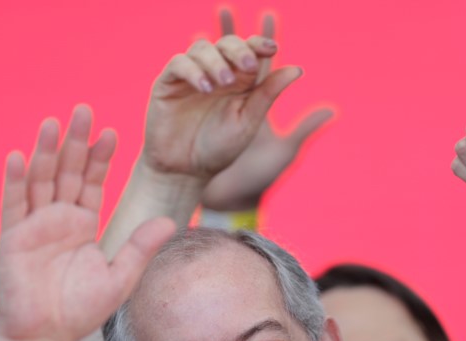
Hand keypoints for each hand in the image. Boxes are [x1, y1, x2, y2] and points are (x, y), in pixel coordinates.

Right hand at [0, 105, 173, 340]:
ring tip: (53, 123)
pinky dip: (16, 180)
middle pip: (68, 172)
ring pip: (41, 179)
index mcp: (83, 224)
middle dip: (76, 142)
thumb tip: (172, 221)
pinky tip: (20, 156)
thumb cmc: (80, 310)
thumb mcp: (120, 277)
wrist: (44, 335)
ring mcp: (34, 225)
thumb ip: (141, 247)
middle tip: (83, 111)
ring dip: (45, 151)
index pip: (94, 182)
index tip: (113, 133)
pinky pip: (14, 203)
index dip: (102, 158)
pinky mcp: (13, 237)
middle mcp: (59, 218)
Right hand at [141, 32, 302, 180]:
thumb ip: (268, 94)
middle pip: (227, 44)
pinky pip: (179, 64)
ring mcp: (189, 77)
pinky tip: (205, 87)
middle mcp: (214, 74)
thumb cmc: (219, 149)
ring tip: (223, 83)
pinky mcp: (167, 84)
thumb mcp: (249, 121)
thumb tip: (298, 69)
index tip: (272, 48)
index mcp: (238, 81)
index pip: (249, 50)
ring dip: (216, 61)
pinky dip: (193, 70)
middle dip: (239, 50)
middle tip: (248, 66)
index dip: (259, 43)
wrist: (186, 172)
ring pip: (202, 49)